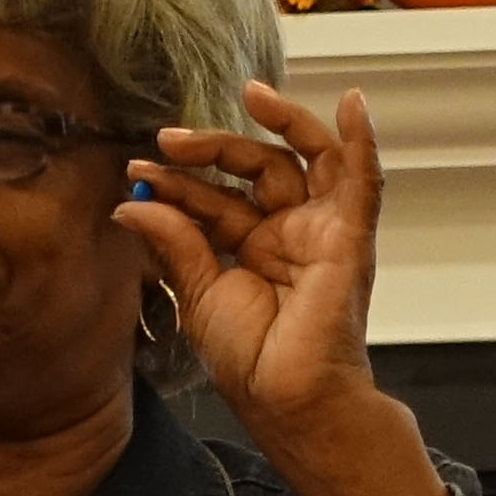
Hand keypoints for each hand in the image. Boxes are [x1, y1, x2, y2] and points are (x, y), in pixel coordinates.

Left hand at [117, 78, 449, 495]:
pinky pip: (364, 181)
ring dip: (278, 125)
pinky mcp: (350, 238)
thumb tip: (132, 203)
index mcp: (249, 248)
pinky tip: (354, 104)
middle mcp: (287, 233)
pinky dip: (361, 141)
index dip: (176, 181)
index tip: (136, 171)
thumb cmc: (252, 361)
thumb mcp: (197, 294)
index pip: (214, 198)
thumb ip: (173, 244)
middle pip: (254, 169)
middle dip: (211, 149)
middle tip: (167, 140)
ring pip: (304, 161)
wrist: (289, 400)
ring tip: (249, 95)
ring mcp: (321, 232)